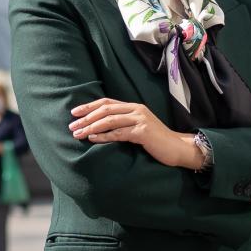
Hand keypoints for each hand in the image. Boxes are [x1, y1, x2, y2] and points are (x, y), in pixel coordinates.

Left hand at [69, 98, 196, 168]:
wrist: (178, 148)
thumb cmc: (156, 140)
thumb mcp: (138, 127)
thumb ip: (123, 123)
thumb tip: (99, 126)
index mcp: (134, 106)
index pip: (107, 102)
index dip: (89, 106)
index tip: (74, 113)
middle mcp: (136, 110)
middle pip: (105, 110)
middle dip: (86, 117)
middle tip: (72, 126)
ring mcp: (140, 120)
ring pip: (109, 120)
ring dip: (91, 127)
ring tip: (78, 134)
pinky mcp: (143, 132)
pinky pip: (118, 133)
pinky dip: (103, 136)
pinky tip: (92, 139)